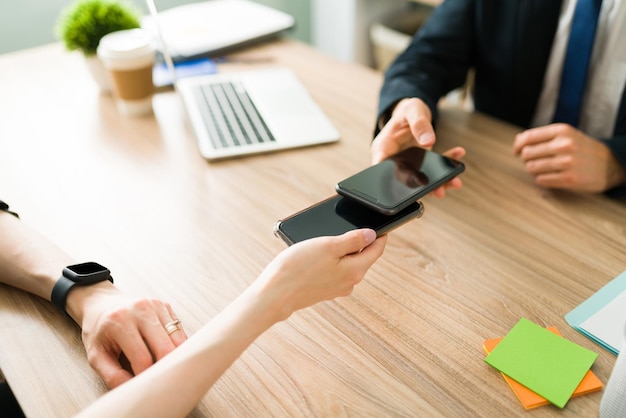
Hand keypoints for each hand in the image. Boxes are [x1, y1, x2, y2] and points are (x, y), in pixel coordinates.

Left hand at [67, 284, 187, 388]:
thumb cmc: (99, 332)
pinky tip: (169, 355)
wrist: (102, 304)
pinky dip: (178, 347)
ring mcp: (155, 305)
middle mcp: (140, 309)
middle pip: (165, 348)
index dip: (146, 377)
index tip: (145, 386)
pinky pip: (180, 332)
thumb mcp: (96, 355)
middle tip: (162, 383)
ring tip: (167, 371)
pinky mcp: (165, 306)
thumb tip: (133, 390)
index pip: (142, 358)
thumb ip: (112, 375)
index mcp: (119, 321)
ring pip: (177, 340)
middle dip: (165, 369)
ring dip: (175, 359)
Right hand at [252, 229, 385, 321]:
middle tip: (345, 228)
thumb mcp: (328, 246)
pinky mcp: (324, 290)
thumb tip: (372, 235)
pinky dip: (329, 260)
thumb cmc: (298, 268)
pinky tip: (313, 255)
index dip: (379, 235)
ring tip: (323, 241)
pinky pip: (334, 271)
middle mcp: (349, 282)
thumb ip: (353, 240)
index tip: (378, 225)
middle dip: (357, 242)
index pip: (377, 250)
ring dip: (340, 251)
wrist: (274, 294)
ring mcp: (337, 288)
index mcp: (355, 271)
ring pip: (347, 264)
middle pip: (362, 257)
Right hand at [372, 98, 464, 197]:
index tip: (411, 185)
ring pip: (420, 179)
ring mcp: (407, 164)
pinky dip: (446, 165)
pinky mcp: (420, 163)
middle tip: (439, 191)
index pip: (381, 169)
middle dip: (422, 187)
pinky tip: (457, 155)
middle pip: (403, 180)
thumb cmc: (408, 110)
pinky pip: (433, 169)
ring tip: (454, 182)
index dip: (391, 181)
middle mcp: (394, 159)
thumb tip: (428, 141)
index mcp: (383, 148)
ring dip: (438, 183)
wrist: (414, 112)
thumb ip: (419, 124)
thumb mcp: (413, 110)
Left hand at [513, 123, 625, 191]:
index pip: (528, 137)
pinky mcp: (569, 179)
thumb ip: (541, 136)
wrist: (610, 165)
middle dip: (527, 159)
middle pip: (527, 154)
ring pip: (531, 167)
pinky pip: (540, 180)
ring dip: (534, 169)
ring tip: (544, 168)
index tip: (516, 151)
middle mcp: (564, 145)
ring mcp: (567, 162)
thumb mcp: (566, 135)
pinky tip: (551, 176)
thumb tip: (517, 139)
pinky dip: (542, 179)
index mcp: (562, 130)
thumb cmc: (581, 149)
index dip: (517, 146)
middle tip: (536, 160)